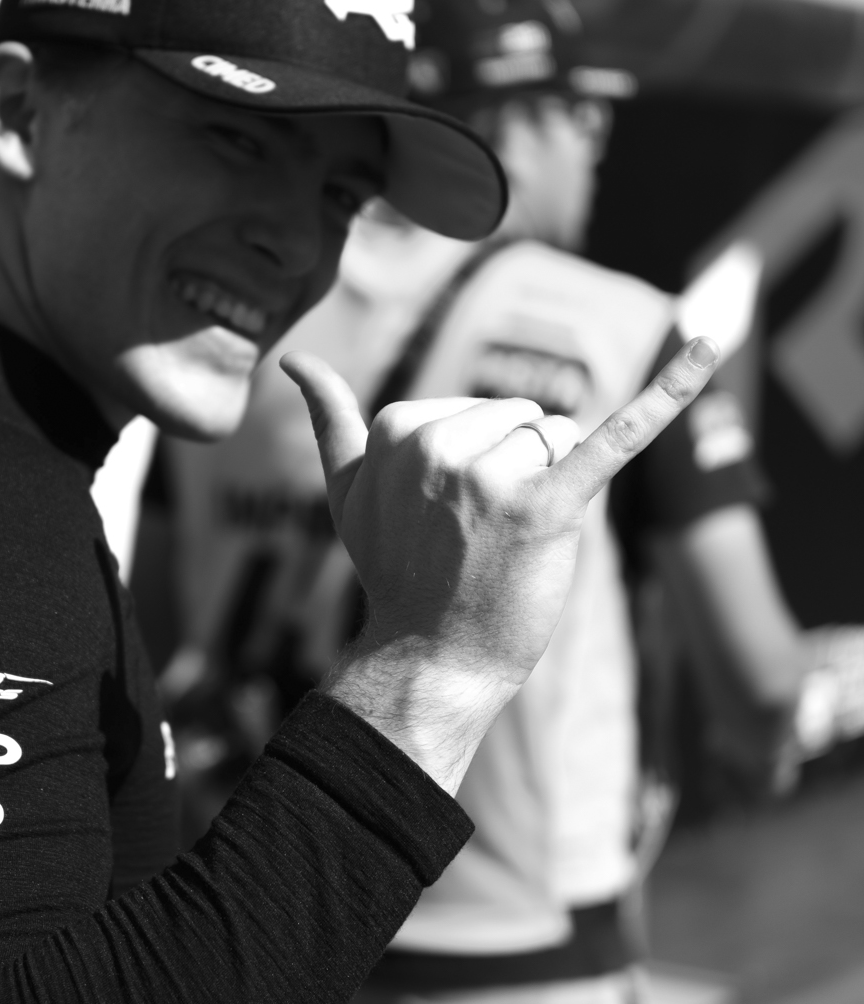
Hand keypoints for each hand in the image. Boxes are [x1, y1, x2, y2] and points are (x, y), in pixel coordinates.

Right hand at [281, 339, 719, 793]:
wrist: (433, 658)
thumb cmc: (396, 573)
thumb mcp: (349, 494)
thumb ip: (330, 423)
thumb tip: (292, 362)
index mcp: (401, 427)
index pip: (483, 409)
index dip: (480, 461)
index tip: (444, 517)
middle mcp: (441, 443)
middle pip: (525, 417)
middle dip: (520, 469)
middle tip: (480, 537)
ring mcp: (493, 475)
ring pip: (561, 436)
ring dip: (552, 486)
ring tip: (510, 543)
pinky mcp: (547, 507)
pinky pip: (616, 435)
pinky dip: (669, 391)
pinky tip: (710, 345)